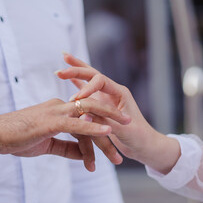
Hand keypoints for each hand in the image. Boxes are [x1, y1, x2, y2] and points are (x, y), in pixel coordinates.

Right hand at [0, 98, 129, 171]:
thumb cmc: (18, 138)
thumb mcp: (47, 145)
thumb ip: (67, 148)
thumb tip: (83, 154)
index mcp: (60, 110)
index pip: (86, 118)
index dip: (101, 130)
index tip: (114, 142)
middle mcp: (61, 107)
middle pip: (93, 113)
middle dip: (113, 120)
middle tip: (131, 128)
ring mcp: (57, 112)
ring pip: (89, 116)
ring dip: (108, 128)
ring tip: (124, 138)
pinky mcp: (51, 120)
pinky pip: (77, 123)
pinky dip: (94, 126)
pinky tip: (108, 130)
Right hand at [56, 54, 180, 173]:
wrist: (144, 145)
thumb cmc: (138, 138)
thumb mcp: (122, 131)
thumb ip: (104, 121)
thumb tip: (85, 115)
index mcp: (120, 93)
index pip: (100, 81)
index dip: (86, 88)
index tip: (75, 99)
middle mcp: (111, 92)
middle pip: (92, 74)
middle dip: (76, 69)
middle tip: (59, 72)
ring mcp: (105, 97)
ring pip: (88, 79)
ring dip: (75, 69)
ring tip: (64, 56)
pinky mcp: (99, 104)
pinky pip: (85, 90)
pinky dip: (76, 82)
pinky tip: (67, 76)